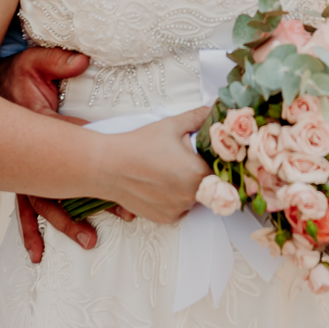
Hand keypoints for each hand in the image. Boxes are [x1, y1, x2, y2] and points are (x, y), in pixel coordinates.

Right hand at [0, 47, 136, 261]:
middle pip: (66, 183)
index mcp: (43, 128)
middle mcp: (34, 154)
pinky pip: (27, 206)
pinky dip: (30, 230)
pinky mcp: (24, 174)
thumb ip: (57, 62)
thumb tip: (81, 61)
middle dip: (93, 200)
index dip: (103, 160)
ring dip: (67, 222)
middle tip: (123, 213)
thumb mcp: (33, 64)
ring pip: (48, 202)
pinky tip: (37, 253)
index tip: (126, 177)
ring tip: (89, 240)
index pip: (77, 144)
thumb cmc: (16, 76)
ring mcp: (27, 168)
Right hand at [95, 107, 211, 225]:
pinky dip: (174, 198)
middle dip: (200, 173)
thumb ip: (199, 117)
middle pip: (209, 185)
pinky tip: (160, 184)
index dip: (215, 161)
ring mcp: (177, 210)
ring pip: (194, 197)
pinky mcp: (165, 218)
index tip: (205, 154)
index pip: (220, 170)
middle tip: (183, 160)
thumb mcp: (172, 125)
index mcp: (197, 173)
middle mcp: (190, 196)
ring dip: (188, 187)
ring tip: (168, 171)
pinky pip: (178, 208)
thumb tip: (214, 109)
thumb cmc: (139, 145)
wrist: (108, 166)